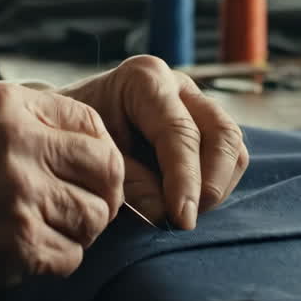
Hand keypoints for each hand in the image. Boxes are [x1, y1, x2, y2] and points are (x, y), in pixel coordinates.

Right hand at [0, 83, 124, 300]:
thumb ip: (31, 123)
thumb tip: (99, 142)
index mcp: (5, 104)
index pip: (92, 124)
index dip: (99, 154)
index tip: (85, 174)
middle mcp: (15, 142)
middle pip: (106, 168)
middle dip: (101, 195)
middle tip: (81, 210)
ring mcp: (17, 193)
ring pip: (94, 216)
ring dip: (78, 232)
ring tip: (45, 232)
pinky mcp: (16, 243)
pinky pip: (71, 256)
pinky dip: (56, 262)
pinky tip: (25, 254)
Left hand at [59, 55, 248, 230]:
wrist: (67, 131)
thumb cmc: (74, 141)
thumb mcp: (90, 158)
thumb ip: (127, 182)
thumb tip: (164, 212)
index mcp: (145, 80)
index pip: (180, 133)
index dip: (185, 180)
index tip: (182, 219)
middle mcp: (178, 86)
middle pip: (222, 133)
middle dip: (212, 183)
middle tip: (187, 221)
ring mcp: (196, 103)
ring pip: (233, 146)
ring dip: (217, 186)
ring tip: (183, 214)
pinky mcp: (204, 126)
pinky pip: (229, 157)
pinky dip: (216, 184)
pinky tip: (187, 203)